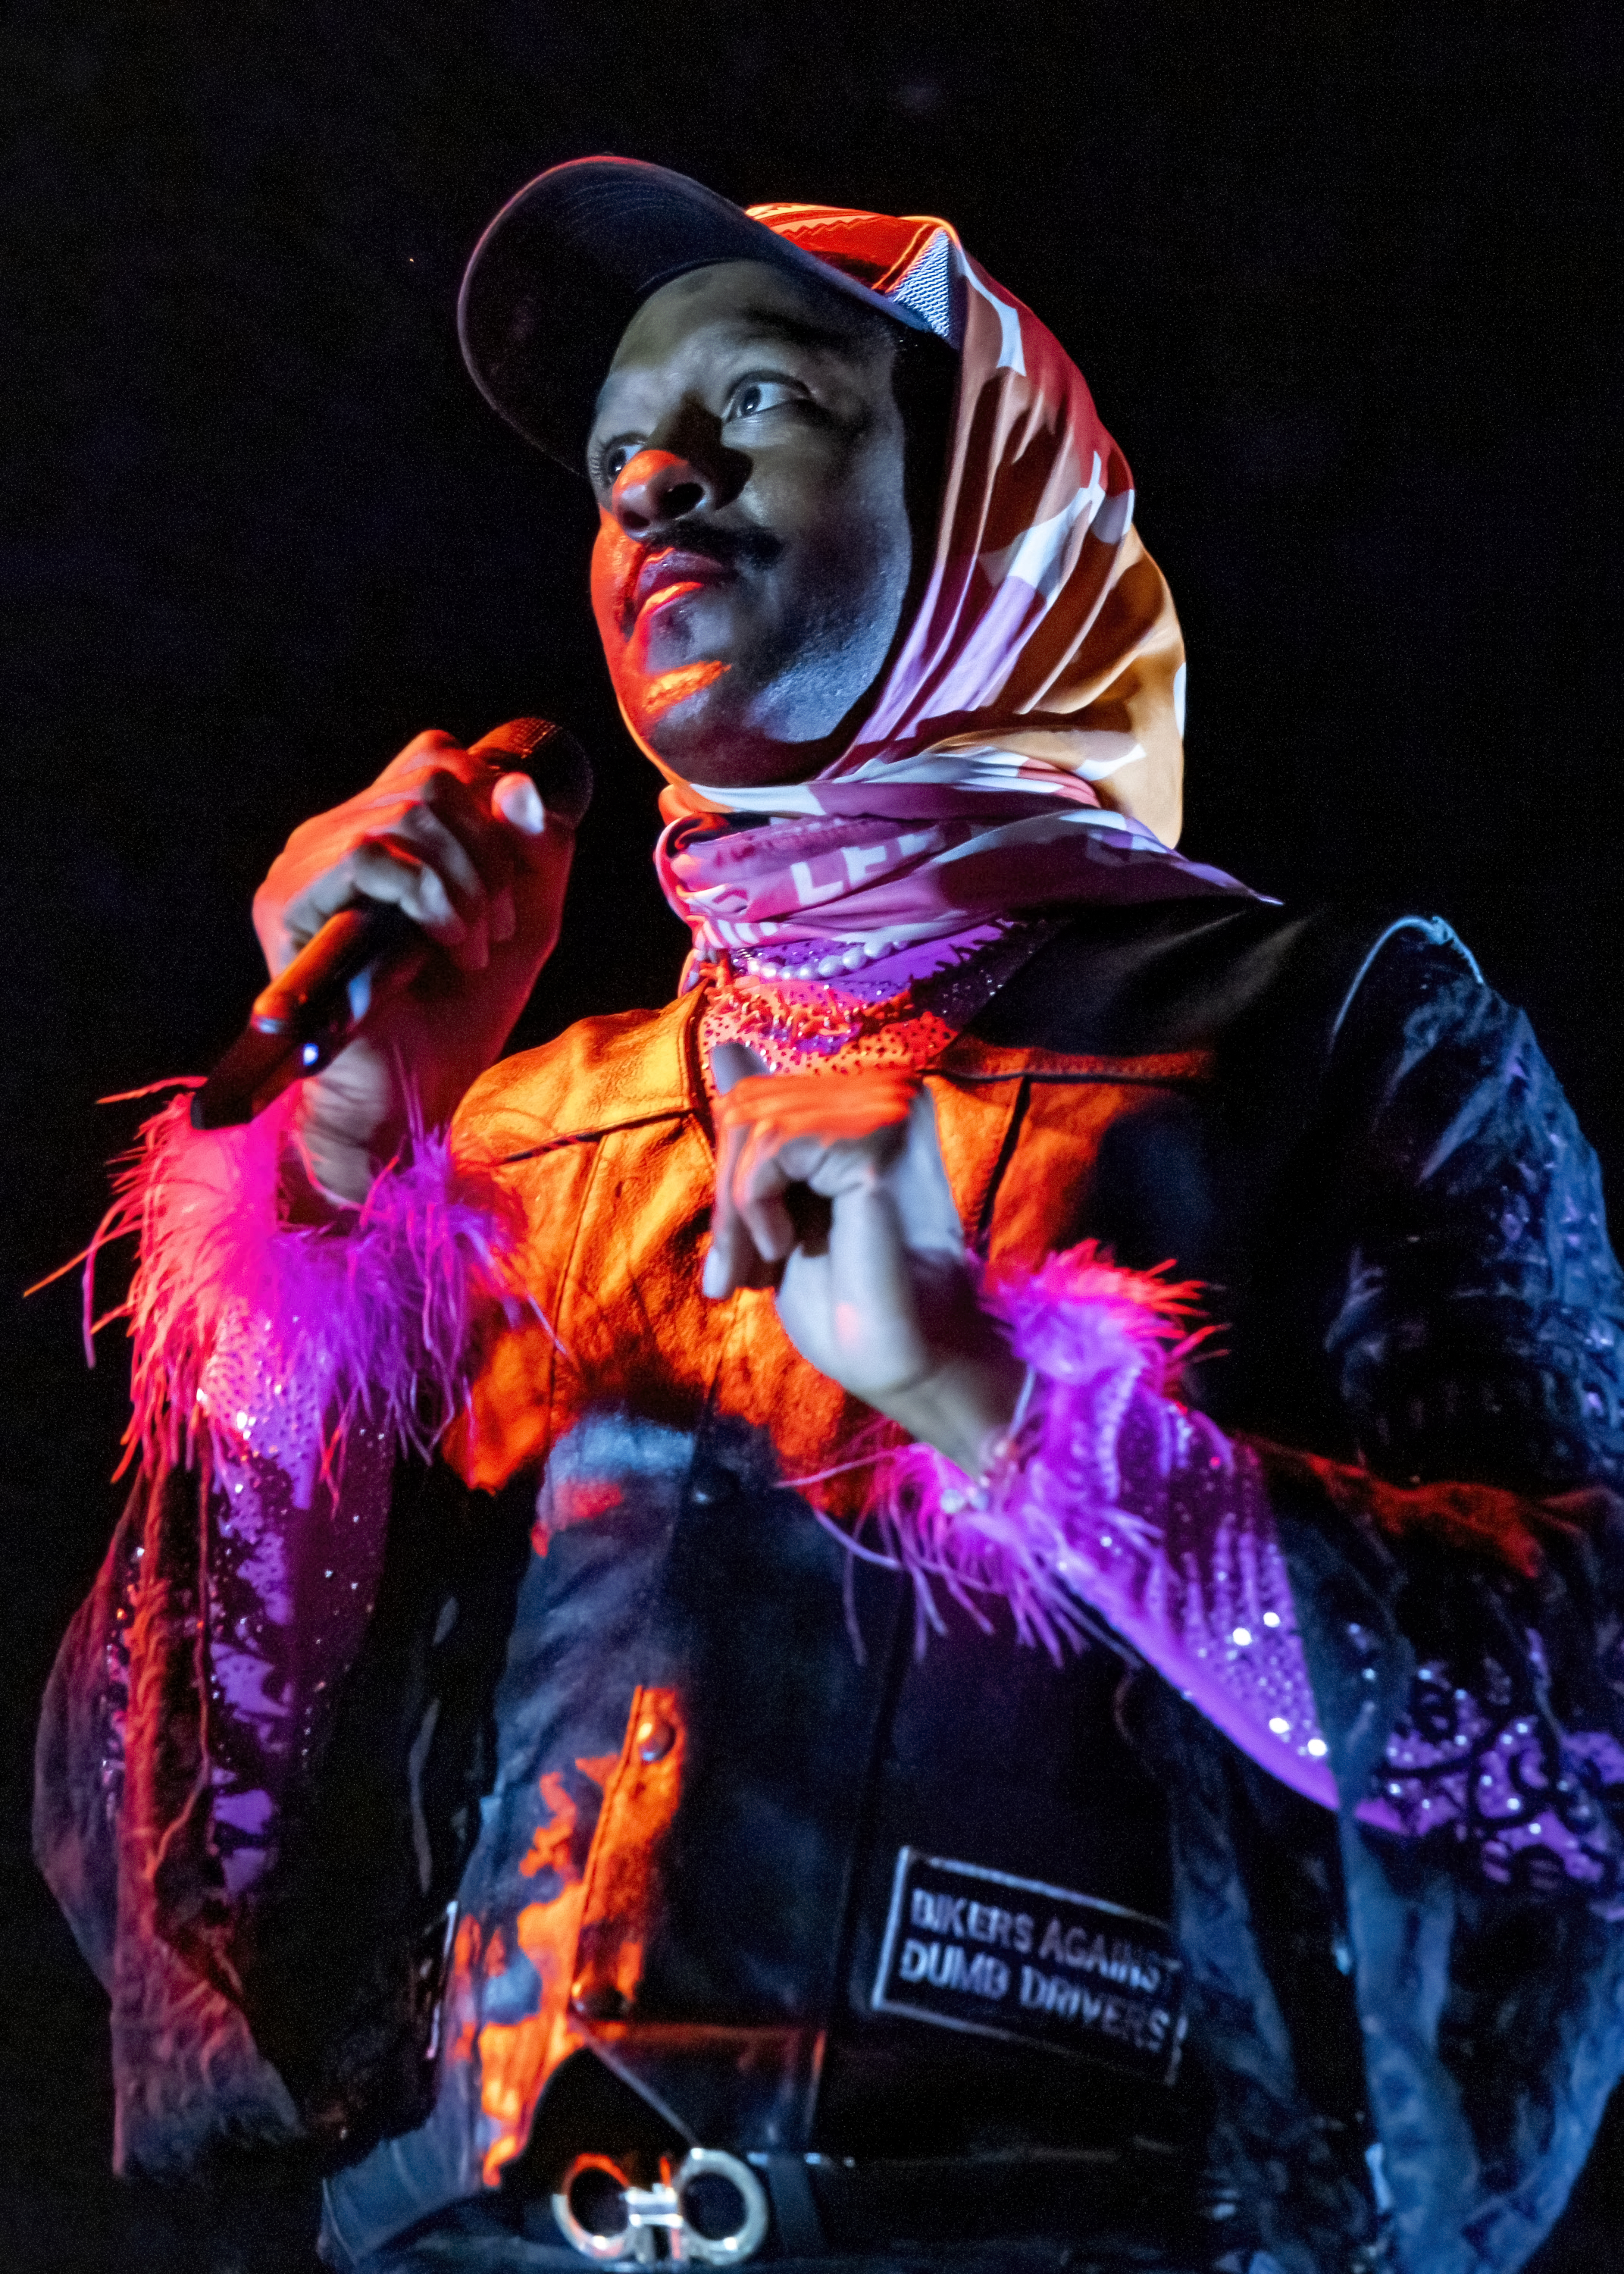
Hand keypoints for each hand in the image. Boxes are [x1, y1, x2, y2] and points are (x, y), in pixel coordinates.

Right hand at [253, 730, 576, 1199]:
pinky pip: (371, 857)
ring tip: (473, 946)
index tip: (512, 887)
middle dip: (489, 852)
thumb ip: (535, 850)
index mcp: (378, 829)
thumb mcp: (524, 921)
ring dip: (464, 884)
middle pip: (432, 777)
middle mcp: (333, 837)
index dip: (492, 806)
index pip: (436, 757)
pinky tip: (446, 948)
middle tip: (496, 928)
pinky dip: (430, 900)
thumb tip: (519, 782)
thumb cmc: (459, 1015)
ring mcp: (304, 867)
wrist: (411, 1093)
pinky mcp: (288, 904)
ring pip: (405, 815)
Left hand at [704, 1054, 1023, 1473]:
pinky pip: (774, 1145)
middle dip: (729, 1196)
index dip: (731, 1178)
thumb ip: (762, 1129)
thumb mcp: (779, 1199)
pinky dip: (758, 1205)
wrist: (899, 1357)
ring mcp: (890, 1105)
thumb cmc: (846, 1293)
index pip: (752, 1096)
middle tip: (739, 1272)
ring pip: (752, 1121)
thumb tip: (726, 1045)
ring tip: (765, 1264)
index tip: (738, 1258)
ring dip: (739, 1210)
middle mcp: (887, 1087)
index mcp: (868, 1097)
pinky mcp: (881, 1136)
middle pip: (746, 1104)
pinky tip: (787, 1245)